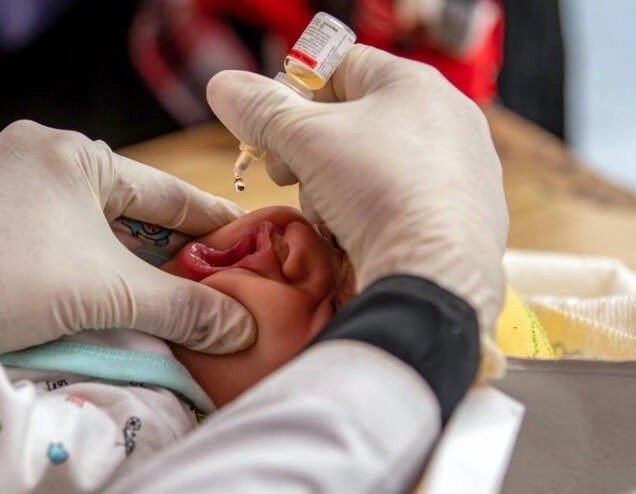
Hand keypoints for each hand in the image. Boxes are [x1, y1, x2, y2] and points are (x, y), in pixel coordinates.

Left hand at [0, 120, 254, 354]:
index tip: (250, 240)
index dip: (212, 221)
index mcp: (74, 151)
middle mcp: (41, 149)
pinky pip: (59, 225)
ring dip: (129, 252)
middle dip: (170, 242)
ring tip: (172, 284)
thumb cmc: (8, 283)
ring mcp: (9, 173)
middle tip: (216, 273)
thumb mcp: (108, 293)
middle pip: (128, 203)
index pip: (164, 191)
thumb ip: (184, 308)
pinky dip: (90, 252)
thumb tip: (242, 329)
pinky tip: (112, 280)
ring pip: (92, 216)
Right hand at [206, 45, 508, 376]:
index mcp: (413, 82)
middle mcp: (446, 116)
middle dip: (307, 147)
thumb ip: (260, 109)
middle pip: (353, 117)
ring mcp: (461, 167)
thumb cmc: (377, 190)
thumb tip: (223, 85)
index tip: (269, 127)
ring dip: (332, 185)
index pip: (338, 65)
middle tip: (286, 174)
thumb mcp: (304, 141)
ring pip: (372, 162)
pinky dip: (368, 213)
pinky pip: (401, 199)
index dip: (293, 92)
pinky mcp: (465, 213)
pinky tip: (355, 236)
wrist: (437, 274)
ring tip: (324, 214)